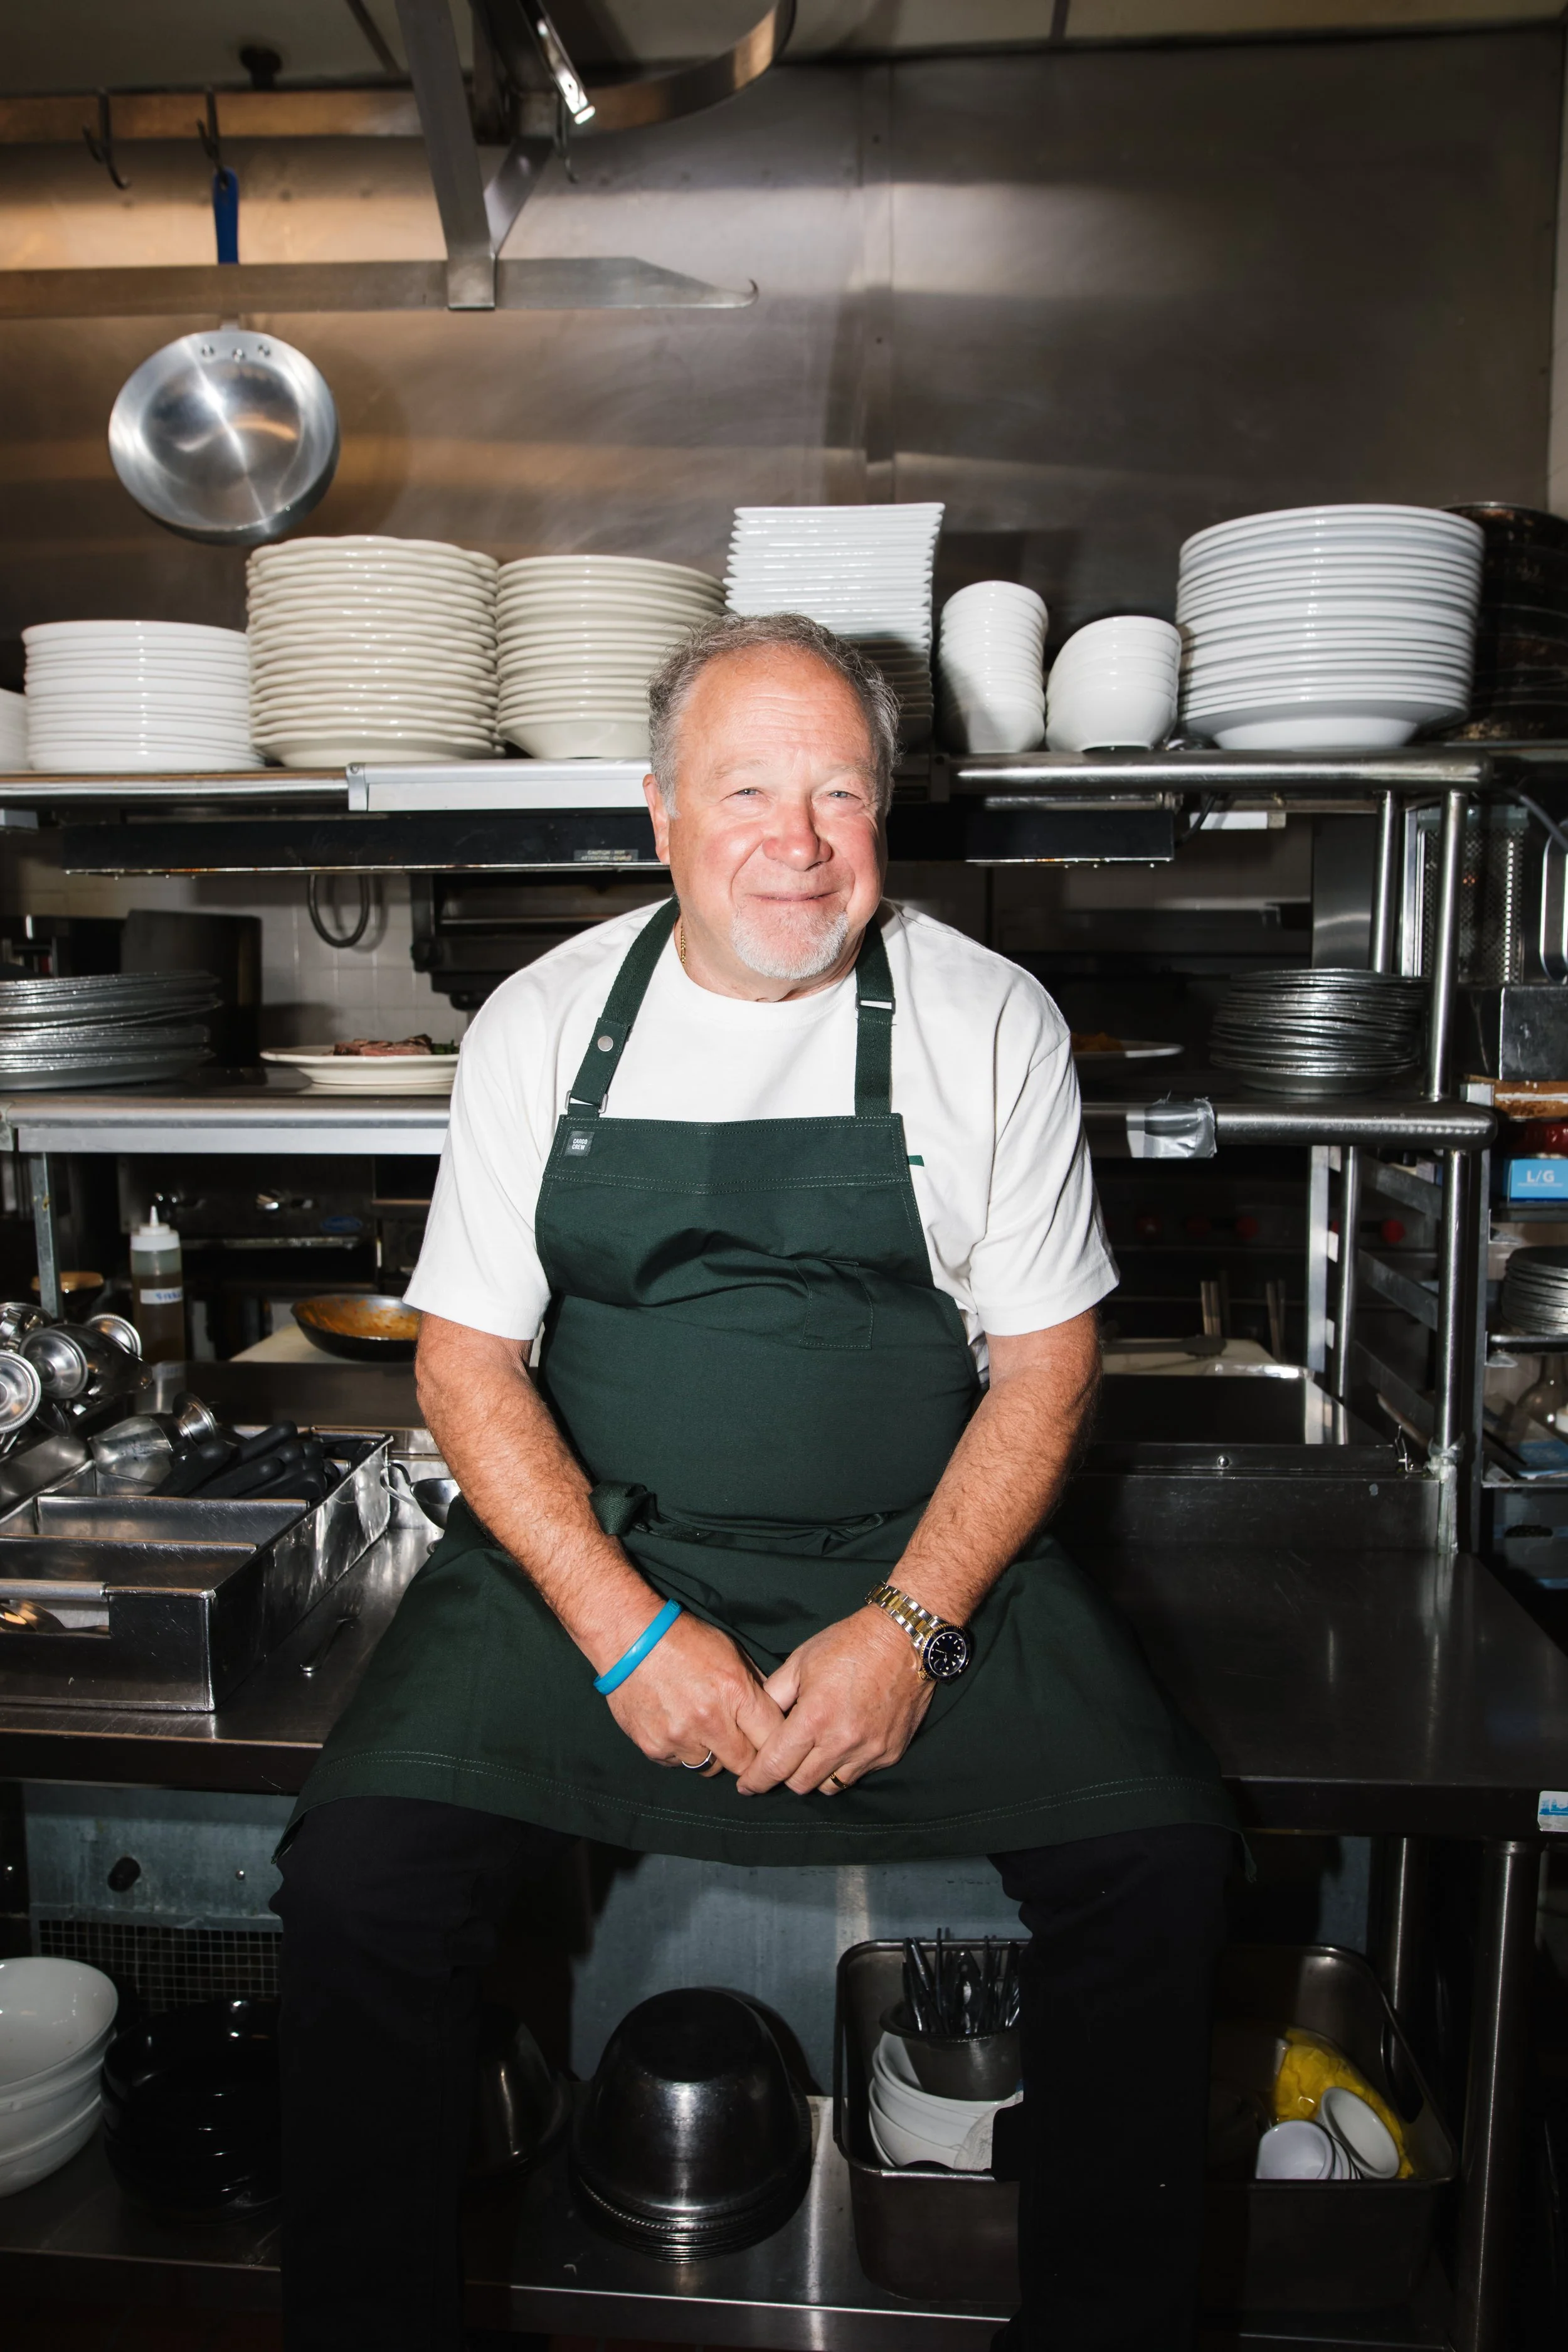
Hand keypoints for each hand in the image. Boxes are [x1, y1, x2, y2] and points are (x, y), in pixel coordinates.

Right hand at [606, 1612, 784, 1777]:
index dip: (775, 1743)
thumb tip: (774, 1710)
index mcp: (735, 1692)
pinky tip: (676, 1726)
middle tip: (740, 1742)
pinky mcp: (654, 1747)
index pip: (772, 1738)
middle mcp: (709, 1720)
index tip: (770, 1743)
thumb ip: (755, 1683)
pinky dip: (682, 1751)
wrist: (628, 1637)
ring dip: (712, 1754)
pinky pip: (679, 1764)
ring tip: (702, 1728)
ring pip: (710, 1767)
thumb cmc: (683, 1638)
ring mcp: (679, 1738)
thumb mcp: (730, 1650)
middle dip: (747, 1756)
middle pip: (744, 1764)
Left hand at [736, 1607, 932, 1796]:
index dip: (756, 1780)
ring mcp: (869, 1751)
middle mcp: (842, 1742)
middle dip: (785, 1776)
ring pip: (831, 1786)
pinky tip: (844, 1742)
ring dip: (817, 1775)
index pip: (776, 1766)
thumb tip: (758, 1720)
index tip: (747, 1786)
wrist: (905, 1639)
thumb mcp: (800, 1661)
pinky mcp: (890, 1753)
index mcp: (814, 1718)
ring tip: (815, 1752)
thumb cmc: (848, 1644)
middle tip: (783, 1761)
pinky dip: (845, 1766)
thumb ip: (774, 1694)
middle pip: (801, 1784)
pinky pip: (858, 1774)